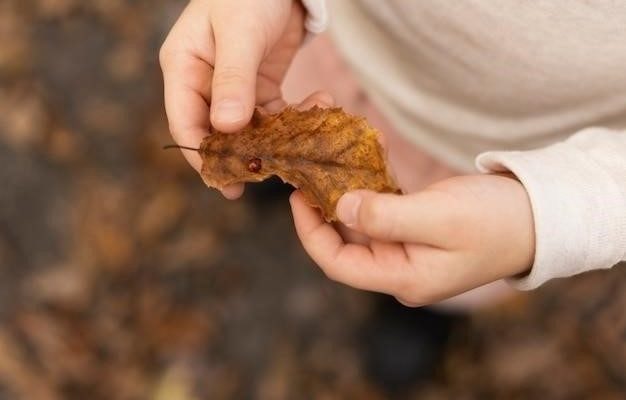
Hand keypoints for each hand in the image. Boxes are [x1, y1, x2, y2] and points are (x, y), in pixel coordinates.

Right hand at [160, 0, 303, 198]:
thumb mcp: (240, 34)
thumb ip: (233, 80)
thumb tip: (226, 128)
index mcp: (184, 67)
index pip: (185, 121)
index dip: (202, 154)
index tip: (224, 180)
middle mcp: (204, 82)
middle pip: (215, 132)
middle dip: (238, 157)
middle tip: (260, 180)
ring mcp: (232, 87)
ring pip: (247, 130)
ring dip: (272, 142)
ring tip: (298, 151)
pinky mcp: (260, 87)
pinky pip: (272, 116)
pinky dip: (292, 122)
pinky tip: (318, 112)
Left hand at [290, 174, 535, 305]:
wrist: (539, 216)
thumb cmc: (494, 221)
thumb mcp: (438, 217)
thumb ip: (385, 215)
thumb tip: (340, 207)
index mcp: (403, 278)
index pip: (338, 264)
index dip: (310, 233)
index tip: (297, 197)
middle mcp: (401, 270)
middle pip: (346, 244)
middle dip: (325, 210)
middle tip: (311, 173)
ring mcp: (409, 251)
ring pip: (362, 225)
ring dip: (348, 196)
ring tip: (334, 162)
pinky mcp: (418, 231)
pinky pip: (383, 212)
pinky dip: (371, 189)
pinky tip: (365, 162)